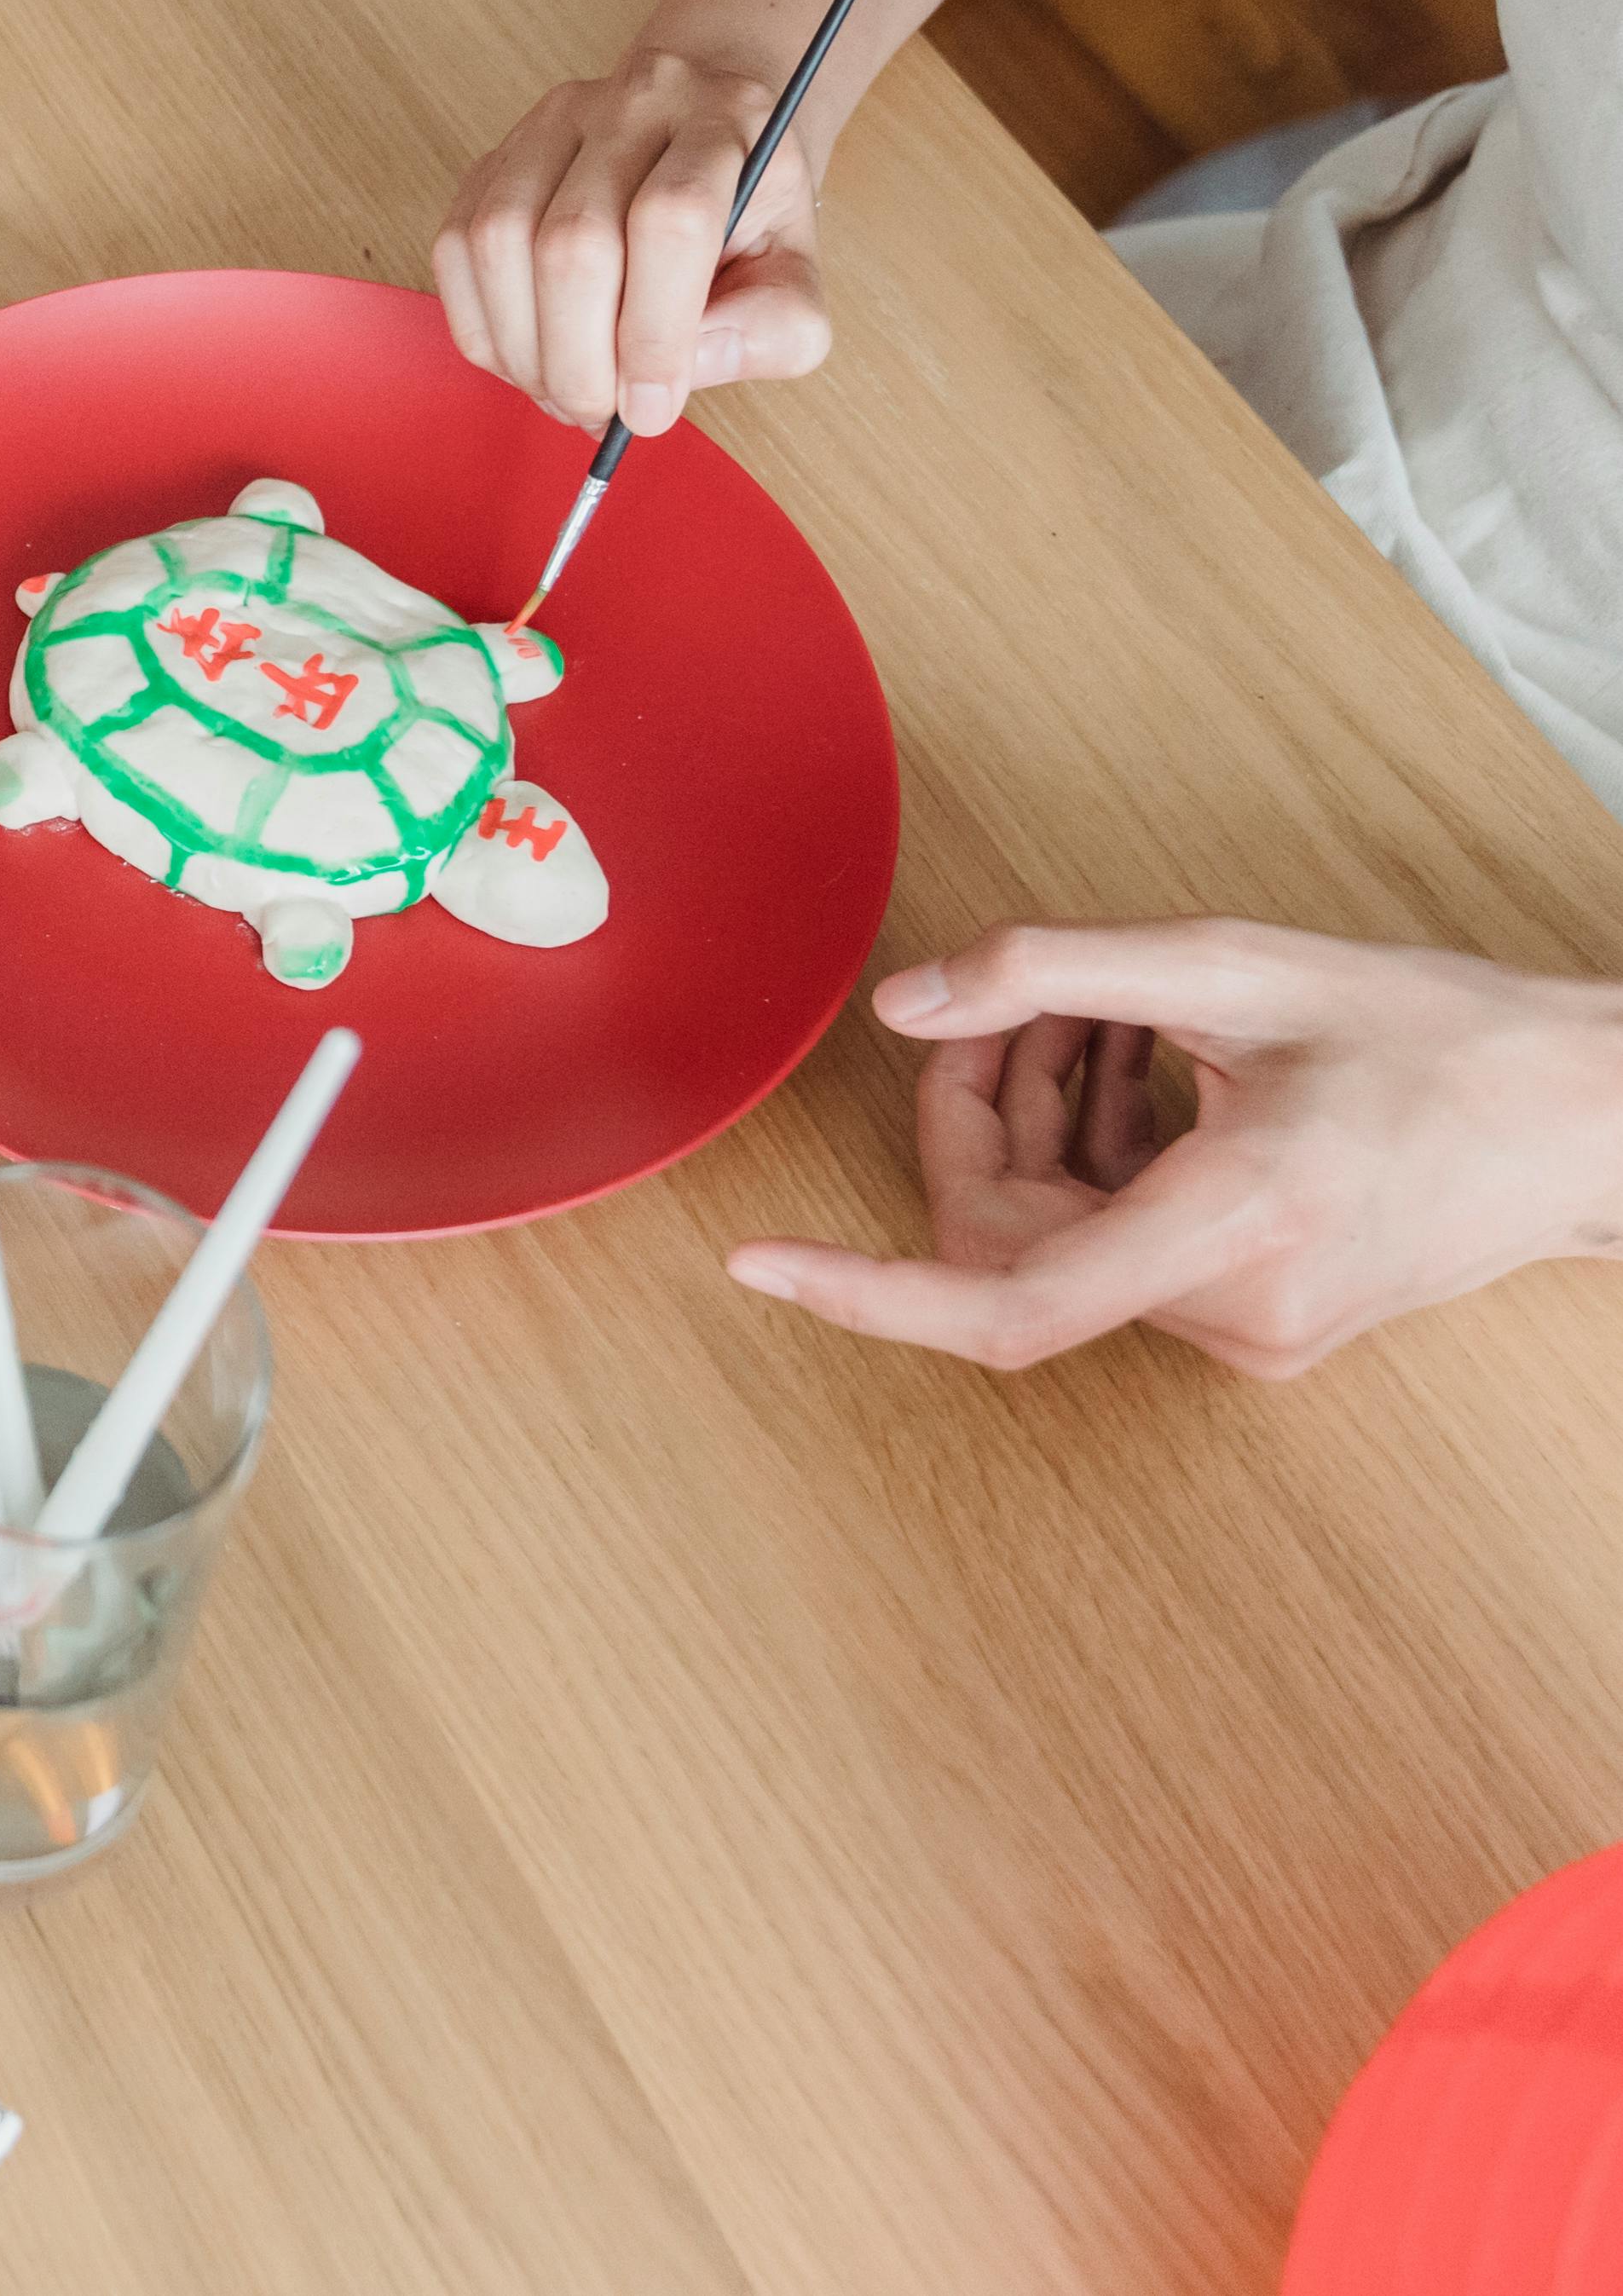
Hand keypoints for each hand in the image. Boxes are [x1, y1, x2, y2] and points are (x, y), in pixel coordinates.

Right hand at [433, 48, 833, 435]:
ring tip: (565, 390)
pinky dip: (484, 328)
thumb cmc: (746, 209)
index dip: (654, 334)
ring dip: (524, 349)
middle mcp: (630, 106)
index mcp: (723, 123)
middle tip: (600, 414)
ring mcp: (549, 127)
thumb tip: (681, 370)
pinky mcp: (493, 160)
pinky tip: (528, 354)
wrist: (701, 123)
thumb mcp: (796, 271)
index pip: (672, 221)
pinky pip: (455, 251)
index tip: (651, 411)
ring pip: (499, 244)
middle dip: (578, 361)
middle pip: (573, 243)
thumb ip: (773, 330)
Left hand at [729, 921, 1622, 1376]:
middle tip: (1023, 1000)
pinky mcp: (1260, 1320)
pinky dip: (1103, 1151)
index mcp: (1233, 1227)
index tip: (758, 1266)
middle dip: (986, 1112)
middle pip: (1016, 1235)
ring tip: (1112, 1013)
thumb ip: (1059, 973)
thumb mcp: (1242, 968)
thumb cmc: (1446, 1041)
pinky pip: (1122, 1240)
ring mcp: (1248, 1329)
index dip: (867, 1292)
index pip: (1005, 1304)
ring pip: (1065, 1233)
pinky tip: (1147, 1063)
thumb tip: (907, 1004)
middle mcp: (1233, 1308)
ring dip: (1048, 1120)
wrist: (1595, 1121)